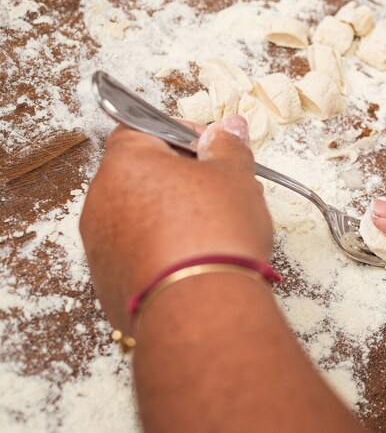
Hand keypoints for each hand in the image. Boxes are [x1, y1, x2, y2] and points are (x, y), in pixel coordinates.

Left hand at [79, 116, 272, 330]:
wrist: (201, 308)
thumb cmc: (214, 233)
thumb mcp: (235, 175)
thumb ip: (228, 146)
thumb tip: (228, 129)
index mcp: (125, 163)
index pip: (143, 128)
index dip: (181, 134)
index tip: (211, 149)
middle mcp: (101, 202)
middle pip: (141, 175)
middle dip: (181, 179)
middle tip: (221, 190)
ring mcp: (100, 247)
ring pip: (139, 217)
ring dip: (171, 216)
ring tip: (214, 231)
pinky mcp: (109, 284)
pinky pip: (138, 255)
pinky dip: (163, 252)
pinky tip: (197, 261)